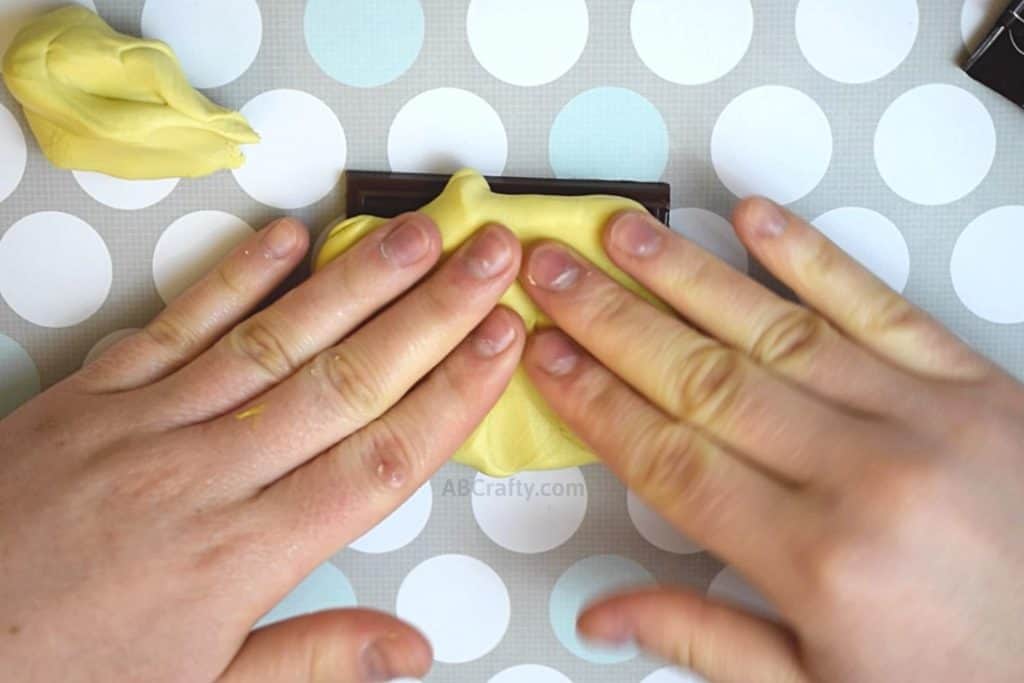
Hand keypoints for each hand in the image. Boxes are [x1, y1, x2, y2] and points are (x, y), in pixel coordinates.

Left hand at [0, 214, 524, 681]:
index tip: (501, 342)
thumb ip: (311, 660)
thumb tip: (410, 652)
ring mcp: (148, 423)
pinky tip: (288, 238)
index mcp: (244, 554)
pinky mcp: (91, 396)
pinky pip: (175, 324)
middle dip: (432, 314)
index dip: (452, 396)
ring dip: (357, 281)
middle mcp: (209, 474)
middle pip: (347, 382)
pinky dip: (234, 276)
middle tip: (488, 258)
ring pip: (277, 339)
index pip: (380, 461)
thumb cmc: (65, 673)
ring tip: (418, 234)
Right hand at [519, 199, 1023, 682]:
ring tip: (622, 233)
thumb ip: (706, 643)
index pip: (669, 458)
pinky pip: (877, 305)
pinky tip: (757, 218)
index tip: (546, 356)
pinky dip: (811, 256)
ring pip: (771, 328)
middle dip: (611, 320)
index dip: (595, 401)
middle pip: (701, 379)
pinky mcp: (975, 383)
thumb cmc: (968, 680)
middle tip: (554, 274)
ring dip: (685, 275)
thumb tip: (604, 614)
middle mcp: (861, 474)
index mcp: (815, 558)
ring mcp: (921, 416)